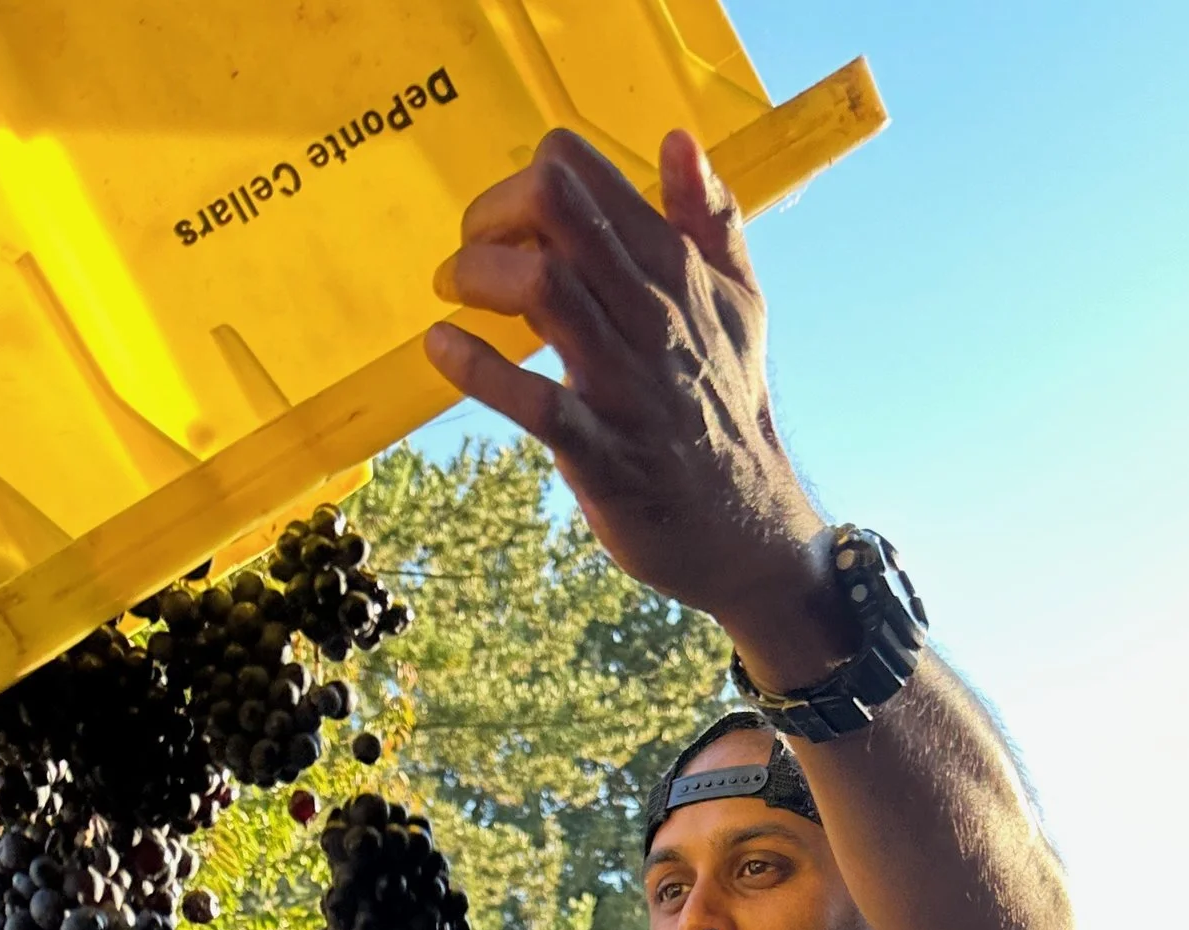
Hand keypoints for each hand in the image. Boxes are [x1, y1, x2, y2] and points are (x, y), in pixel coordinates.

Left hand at [423, 129, 848, 677]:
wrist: (746, 530)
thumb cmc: (729, 407)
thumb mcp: (740, 302)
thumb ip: (712, 219)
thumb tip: (679, 140)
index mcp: (676, 268)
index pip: (585, 175)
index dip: (528, 179)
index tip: (513, 222)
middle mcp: (651, 313)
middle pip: (555, 210)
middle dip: (491, 215)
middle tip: (471, 250)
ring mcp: (624, 384)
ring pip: (541, 288)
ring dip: (477, 277)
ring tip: (453, 292)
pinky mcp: (599, 452)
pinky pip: (530, 400)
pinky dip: (474, 367)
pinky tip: (441, 347)